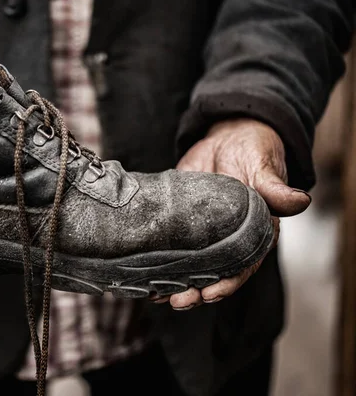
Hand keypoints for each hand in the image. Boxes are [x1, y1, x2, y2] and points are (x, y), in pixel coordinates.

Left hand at [151, 119, 310, 309]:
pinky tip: (141, 275)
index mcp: (252, 235)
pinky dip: (156, 261)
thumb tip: (300, 201)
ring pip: (188, 267)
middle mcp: (226, 241)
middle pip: (211, 275)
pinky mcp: (180, 223)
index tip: (209, 294)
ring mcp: (201, 235)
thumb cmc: (253, 154)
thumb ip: (275, 188)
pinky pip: (168, 247)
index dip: (226, 284)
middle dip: (194, 292)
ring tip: (154, 295)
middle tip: (176, 301)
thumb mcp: (264, 169)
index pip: (241, 267)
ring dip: (173, 283)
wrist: (228, 138)